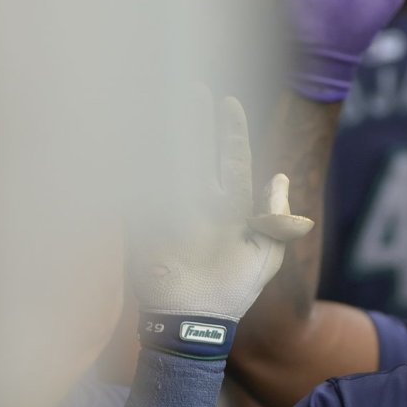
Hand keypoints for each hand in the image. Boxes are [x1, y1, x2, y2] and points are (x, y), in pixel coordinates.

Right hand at [129, 90, 312, 351]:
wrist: (193, 322)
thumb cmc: (234, 290)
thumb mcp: (267, 255)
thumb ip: (276, 218)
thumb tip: (280, 175)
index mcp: (232, 205)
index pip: (233, 158)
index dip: (231, 131)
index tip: (229, 102)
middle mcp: (200, 200)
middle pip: (197, 150)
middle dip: (193, 119)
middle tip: (190, 84)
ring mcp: (170, 209)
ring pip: (167, 161)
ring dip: (162, 132)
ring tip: (157, 99)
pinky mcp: (143, 224)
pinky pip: (136, 187)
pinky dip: (130, 163)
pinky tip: (126, 135)